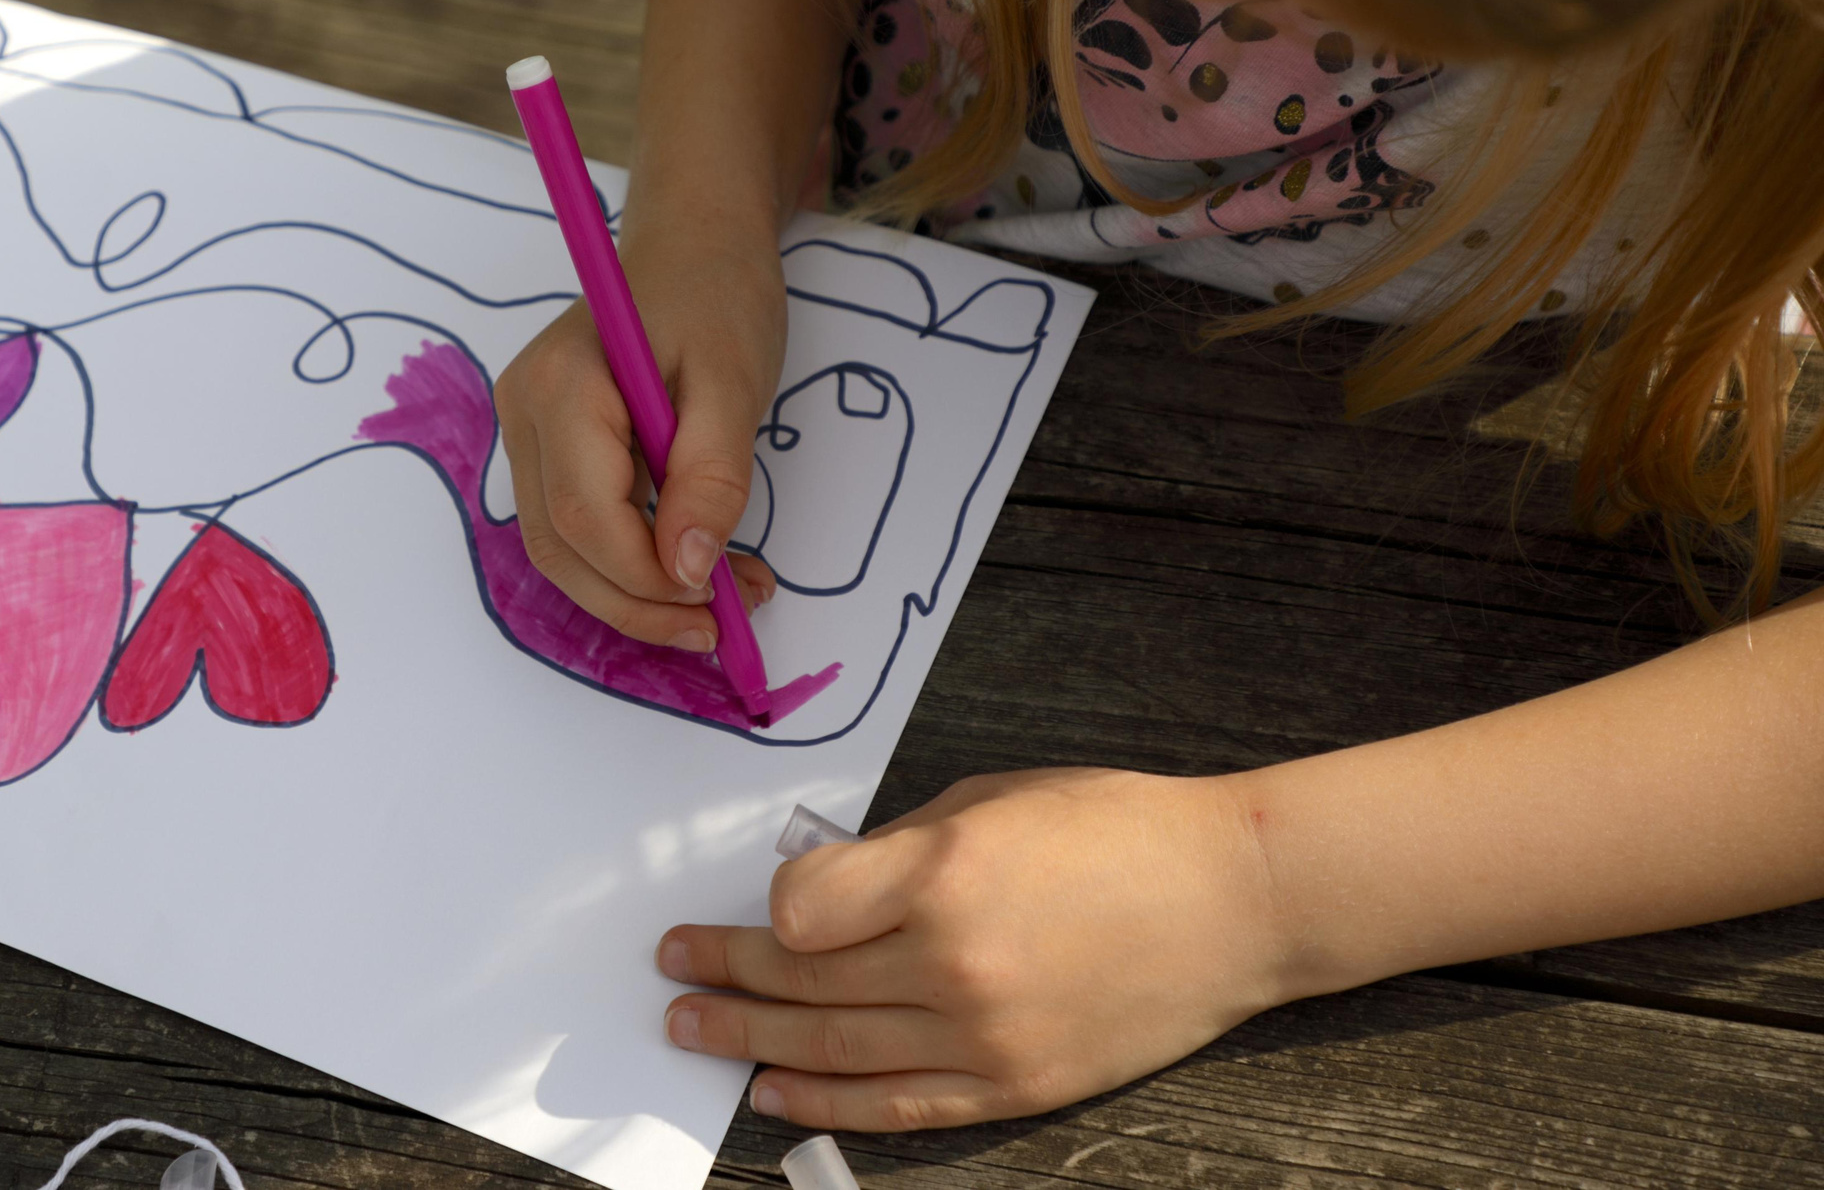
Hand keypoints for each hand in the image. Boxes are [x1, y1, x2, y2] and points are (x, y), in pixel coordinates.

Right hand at [493, 229, 783, 647]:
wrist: (696, 244)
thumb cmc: (716, 295)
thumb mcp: (734, 383)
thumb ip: (710, 477)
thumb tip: (687, 570)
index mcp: (561, 387)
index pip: (585, 517)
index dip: (647, 576)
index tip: (720, 596)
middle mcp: (524, 412)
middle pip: (560, 547)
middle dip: (638, 602)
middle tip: (721, 624)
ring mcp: (528, 431)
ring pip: (562, 549)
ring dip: (634, 593)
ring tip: (719, 602)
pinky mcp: (549, 447)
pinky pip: (576, 526)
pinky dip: (629, 562)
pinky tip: (689, 568)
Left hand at [655, 769, 1288, 1128]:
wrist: (1232, 900)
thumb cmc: (1114, 828)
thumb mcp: (989, 801)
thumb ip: (894, 850)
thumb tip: (814, 889)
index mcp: (944, 875)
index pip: (799, 909)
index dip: (768, 906)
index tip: (761, 902)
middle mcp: (954, 964)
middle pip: (800, 983)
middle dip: (722, 975)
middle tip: (672, 968)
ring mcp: (984, 1038)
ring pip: (831, 1049)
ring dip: (747, 1042)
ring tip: (691, 1027)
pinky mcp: (1013, 1087)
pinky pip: (895, 1105)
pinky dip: (823, 1104)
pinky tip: (771, 1092)